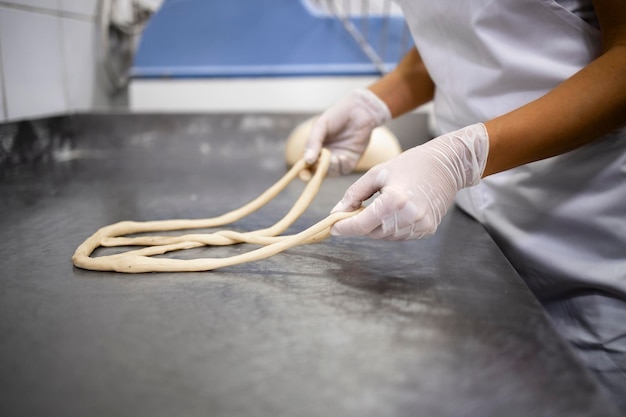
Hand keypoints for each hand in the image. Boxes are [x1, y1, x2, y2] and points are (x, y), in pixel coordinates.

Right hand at [304, 89, 390, 175]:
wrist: (360, 110)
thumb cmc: (337, 115)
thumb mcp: (321, 125)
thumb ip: (313, 141)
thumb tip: (307, 160)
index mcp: (313, 147)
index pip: (305, 164)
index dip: (303, 172)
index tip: (304, 175)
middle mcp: (324, 156)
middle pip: (316, 171)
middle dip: (317, 170)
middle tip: (320, 161)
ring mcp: (337, 159)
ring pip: (329, 172)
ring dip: (329, 168)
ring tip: (333, 157)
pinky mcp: (350, 161)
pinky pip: (343, 170)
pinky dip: (341, 166)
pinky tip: (342, 157)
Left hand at [330, 123, 488, 239]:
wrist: (447, 164)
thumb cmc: (412, 163)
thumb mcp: (378, 173)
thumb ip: (355, 194)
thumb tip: (337, 211)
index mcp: (394, 201)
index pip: (361, 225)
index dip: (344, 228)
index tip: (332, 227)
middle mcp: (408, 218)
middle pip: (371, 233)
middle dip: (359, 225)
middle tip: (353, 212)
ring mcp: (420, 226)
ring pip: (385, 236)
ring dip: (376, 226)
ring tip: (379, 206)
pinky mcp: (427, 230)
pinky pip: (400, 235)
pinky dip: (391, 227)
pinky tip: (395, 211)